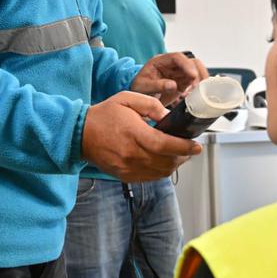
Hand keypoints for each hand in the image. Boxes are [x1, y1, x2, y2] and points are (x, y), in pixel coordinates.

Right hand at [81, 91, 201, 181]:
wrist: (80, 134)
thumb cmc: (103, 115)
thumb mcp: (127, 99)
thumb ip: (151, 105)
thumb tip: (169, 117)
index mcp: (134, 134)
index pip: (165, 145)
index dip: (184, 147)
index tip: (196, 146)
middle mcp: (131, 154)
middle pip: (166, 162)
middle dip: (183, 156)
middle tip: (190, 149)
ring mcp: (128, 168)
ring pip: (160, 173)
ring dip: (174, 165)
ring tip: (179, 155)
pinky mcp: (125, 175)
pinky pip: (150, 178)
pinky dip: (161, 171)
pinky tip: (163, 161)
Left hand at [130, 52, 208, 104]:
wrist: (140, 98)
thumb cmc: (139, 89)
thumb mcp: (143, 87)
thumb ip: (157, 85)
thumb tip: (173, 85)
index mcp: (160, 61)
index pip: (176, 57)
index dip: (186, 64)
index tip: (192, 75)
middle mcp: (172, 65)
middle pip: (191, 62)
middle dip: (197, 73)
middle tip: (197, 86)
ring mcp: (179, 74)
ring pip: (196, 71)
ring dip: (200, 81)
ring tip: (197, 92)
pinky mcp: (183, 83)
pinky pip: (195, 82)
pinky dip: (198, 88)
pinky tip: (195, 96)